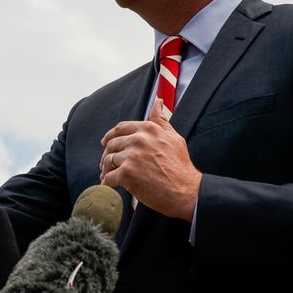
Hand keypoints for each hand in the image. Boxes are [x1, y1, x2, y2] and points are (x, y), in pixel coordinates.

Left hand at [99, 99, 201, 221]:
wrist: (186, 191)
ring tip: (106, 174)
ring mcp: (131, 156)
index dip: (111, 135)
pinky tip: (109, 185)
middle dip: (107, 154)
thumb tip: (158, 102)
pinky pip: (109, 177)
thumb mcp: (174, 137)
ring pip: (108, 160)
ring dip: (105, 168)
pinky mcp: (127, 173)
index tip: (105, 142)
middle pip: (112, 144)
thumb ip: (161, 120)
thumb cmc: (181, 166)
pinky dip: (107, 182)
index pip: (121, 128)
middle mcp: (138, 139)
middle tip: (105, 163)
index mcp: (148, 129)